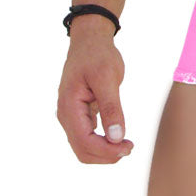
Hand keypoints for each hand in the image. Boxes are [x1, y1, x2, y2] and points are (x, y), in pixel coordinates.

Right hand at [57, 34, 134, 163]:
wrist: (90, 40)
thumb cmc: (98, 55)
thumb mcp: (107, 78)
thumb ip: (111, 108)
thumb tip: (117, 137)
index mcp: (69, 106)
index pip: (84, 141)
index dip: (106, 150)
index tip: (128, 148)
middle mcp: (66, 115)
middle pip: (82, 150)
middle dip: (106, 155)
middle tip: (130, 147)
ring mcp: (70, 116)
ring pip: (83, 147)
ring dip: (104, 151)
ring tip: (126, 145)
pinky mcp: (78, 114)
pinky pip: (87, 137)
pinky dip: (101, 143)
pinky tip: (117, 137)